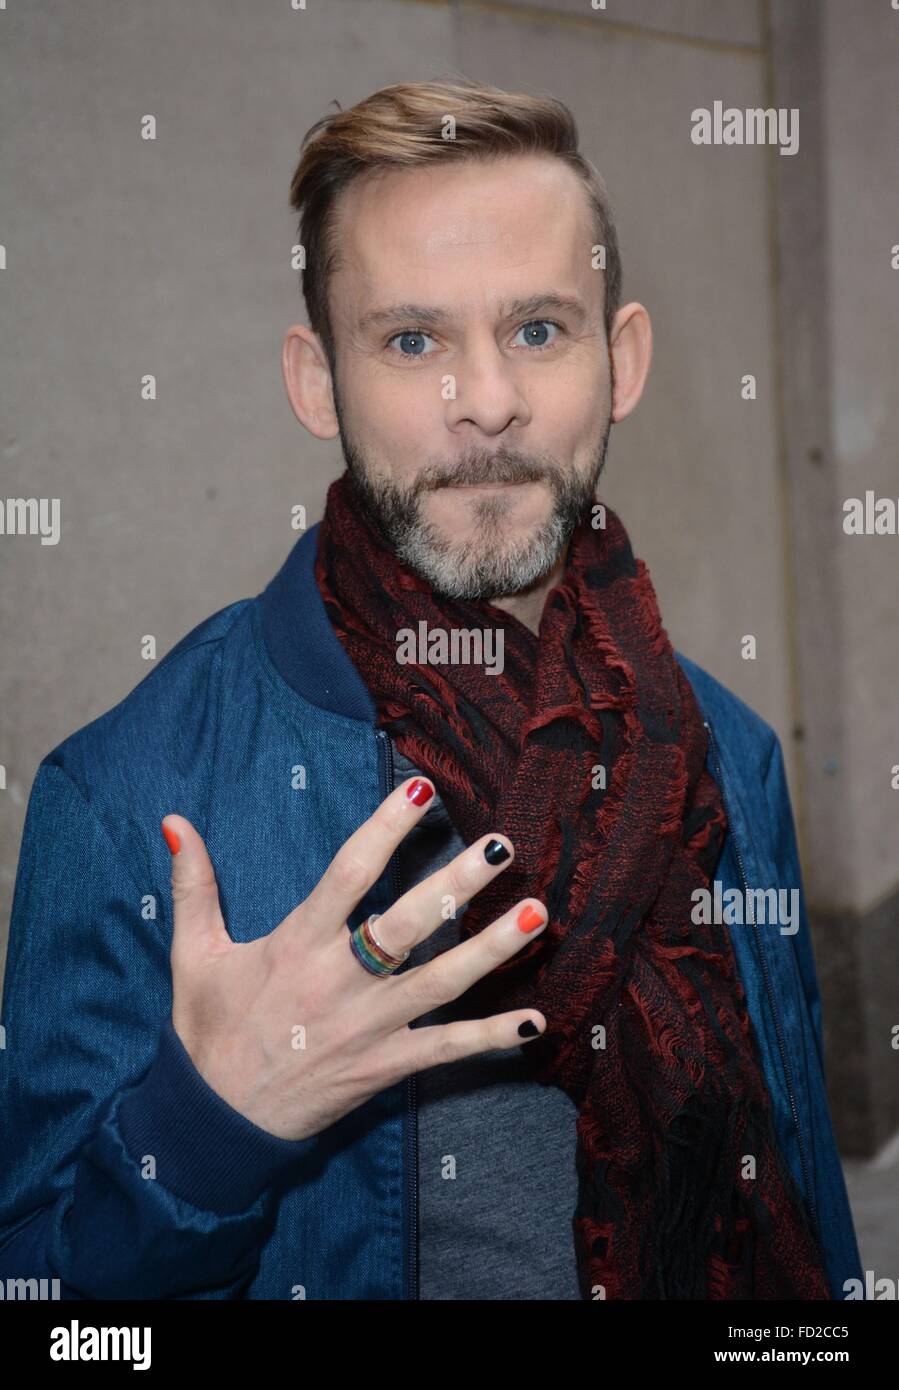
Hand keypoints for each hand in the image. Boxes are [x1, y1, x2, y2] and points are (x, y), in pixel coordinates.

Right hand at [162, 776, 546, 1140]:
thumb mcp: (192, 953)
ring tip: (539, 913)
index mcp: (297, 945)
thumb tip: (176, 820)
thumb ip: (194, 884)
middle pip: (409, 924)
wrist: (216, 1121)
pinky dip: (491, 1037)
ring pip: (442, 982)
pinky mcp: (387, 1066)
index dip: (384, 831)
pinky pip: (447, 1049)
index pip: (348, 874)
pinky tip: (536, 1022)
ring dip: (492, 950)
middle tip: (503, 848)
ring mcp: (370, 1026)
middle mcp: (341, 981)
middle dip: (458, 883)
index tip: (419, 792)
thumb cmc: (208, 1028)